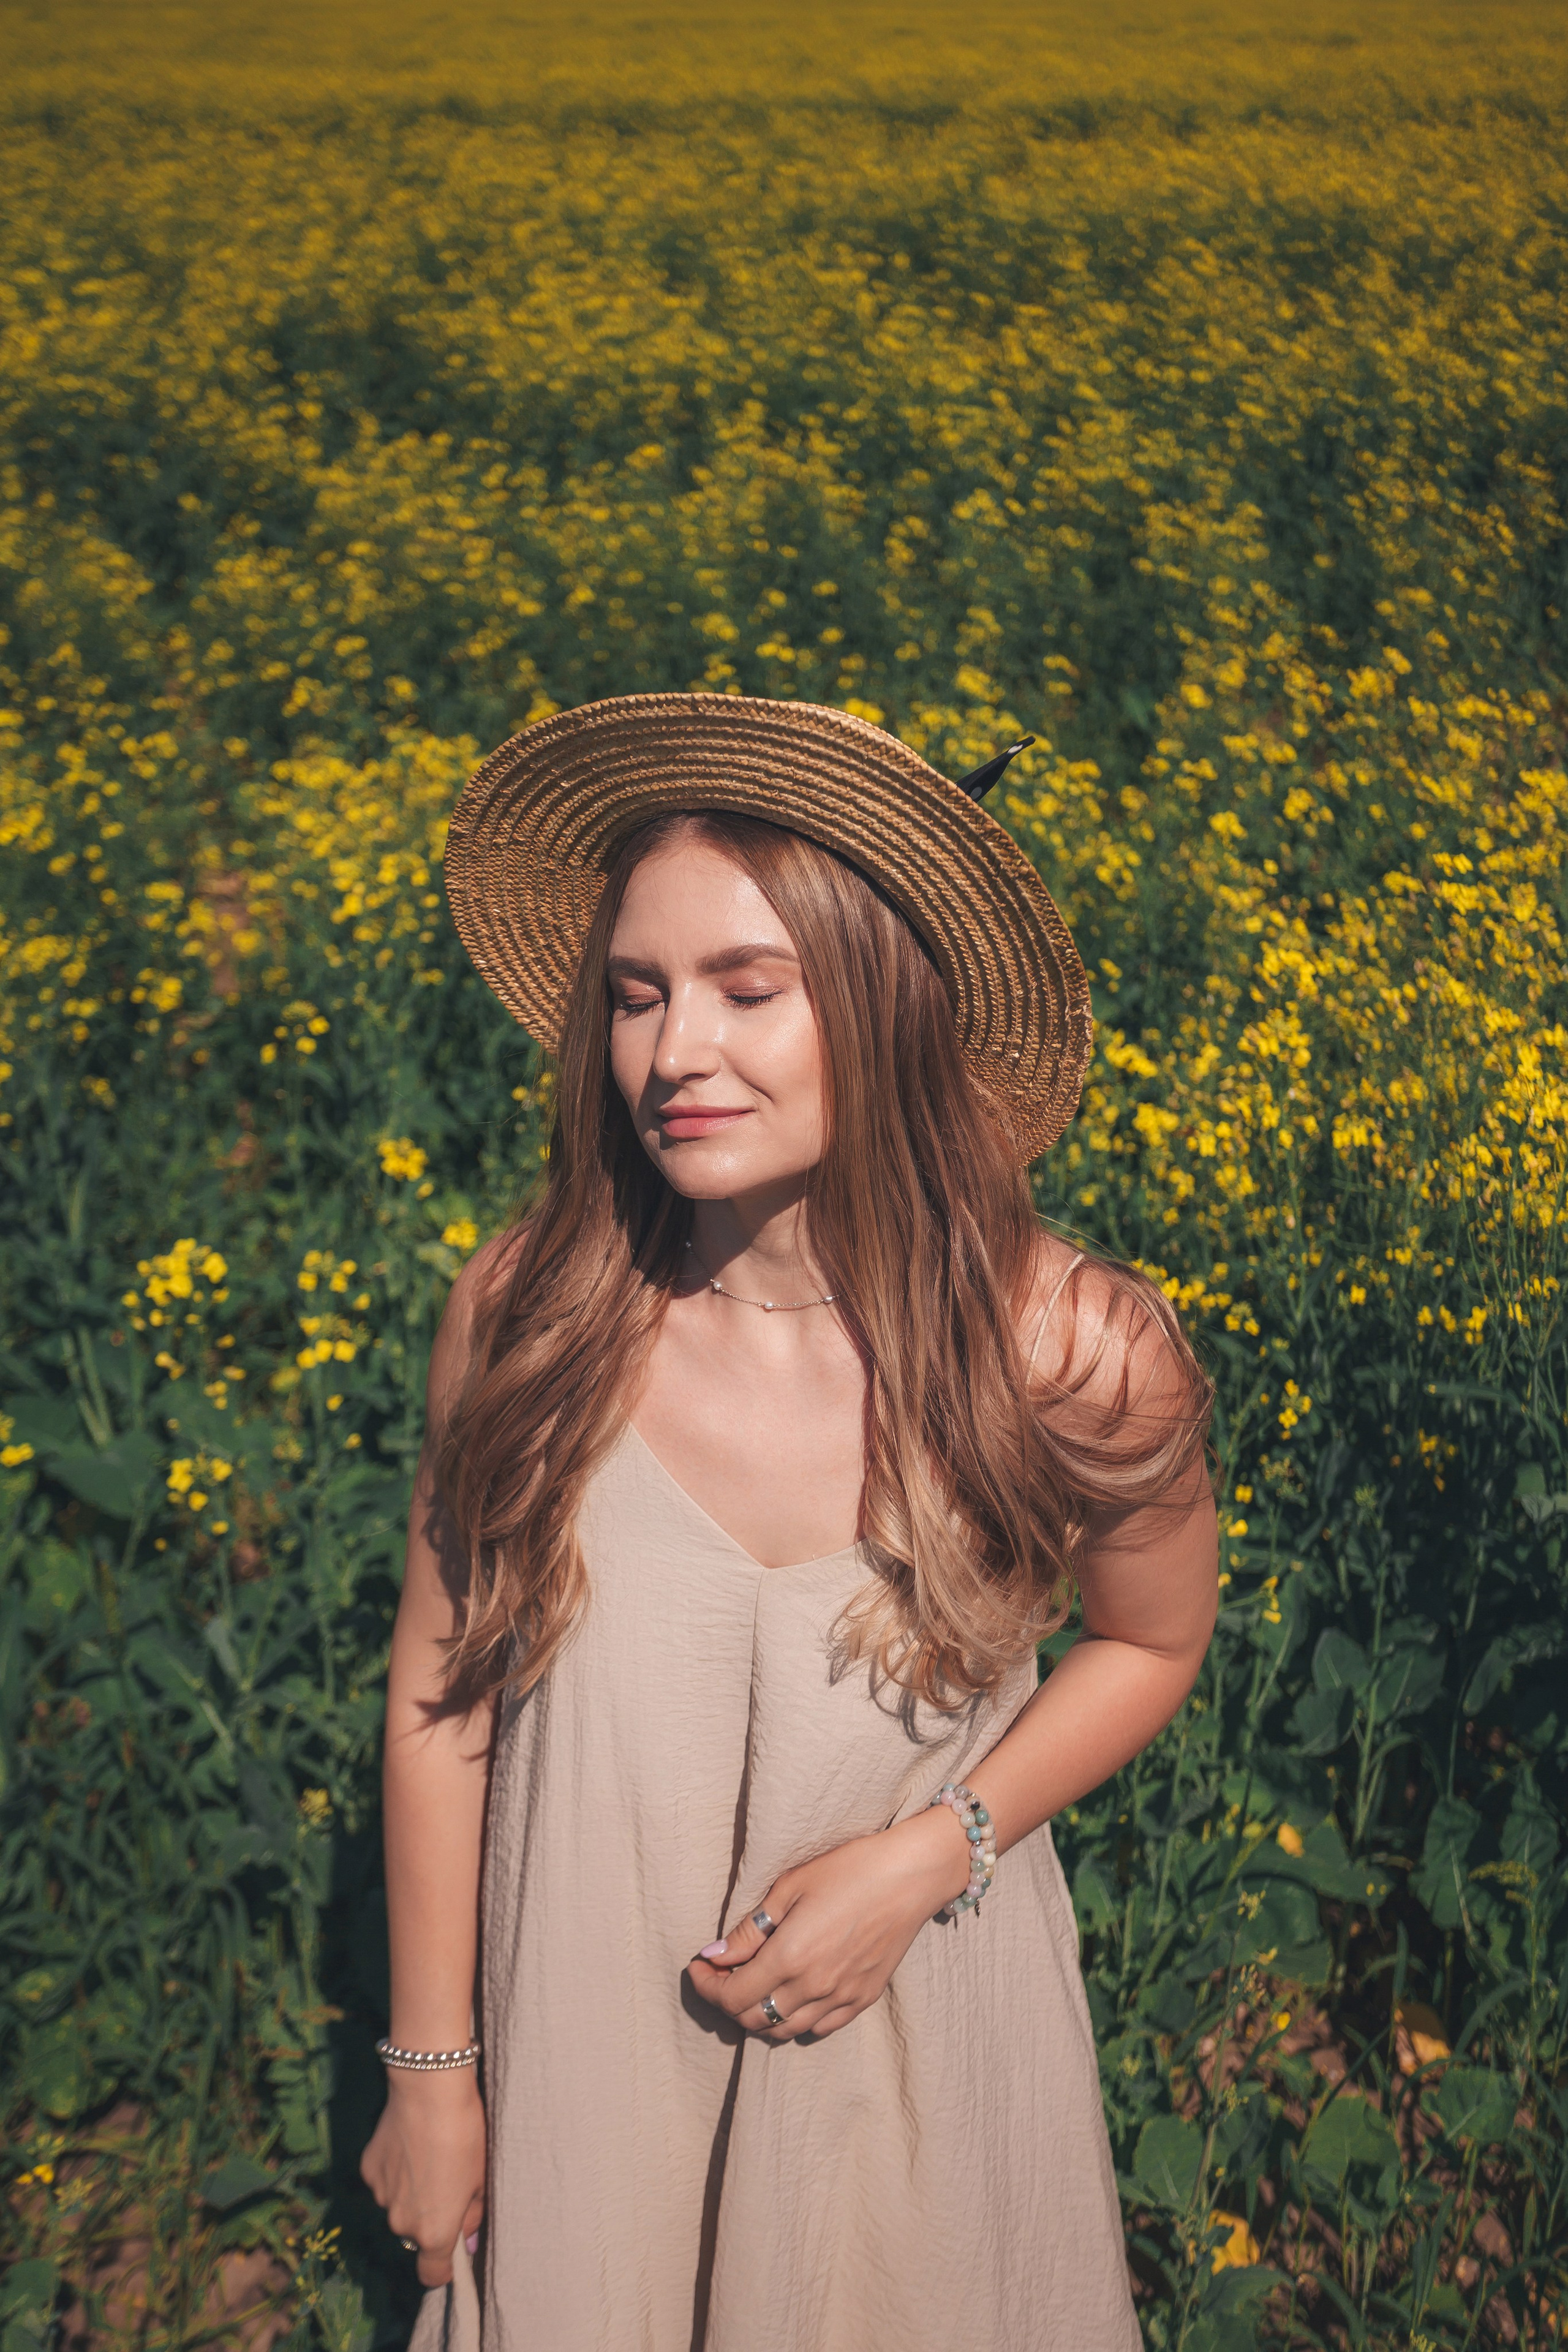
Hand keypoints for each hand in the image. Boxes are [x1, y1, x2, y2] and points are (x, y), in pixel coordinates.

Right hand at [360, 2068, 486, 2287]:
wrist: (429, 2091)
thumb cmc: (464, 2134)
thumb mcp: (480, 2178)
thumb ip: (472, 2215)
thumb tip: (466, 2239)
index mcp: (433, 2231)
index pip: (432, 2273)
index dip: (443, 2266)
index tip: (452, 2250)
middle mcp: (402, 2222)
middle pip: (415, 2232)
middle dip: (429, 2216)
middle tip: (446, 2180)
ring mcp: (381, 2196)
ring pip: (398, 2205)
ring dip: (410, 2192)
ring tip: (427, 2155)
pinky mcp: (368, 2169)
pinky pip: (384, 2180)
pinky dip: (394, 2170)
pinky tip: (408, 2143)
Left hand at [687, 1807, 970, 2040]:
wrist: (910, 1875)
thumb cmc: (849, 1870)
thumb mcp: (790, 1888)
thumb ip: (750, 1930)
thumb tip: (715, 1955)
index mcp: (790, 1957)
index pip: (732, 1996)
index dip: (707, 1987)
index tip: (698, 1968)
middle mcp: (814, 1986)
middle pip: (753, 2019)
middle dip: (727, 2001)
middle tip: (720, 1975)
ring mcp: (841, 1997)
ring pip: (784, 2030)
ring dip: (759, 2014)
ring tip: (752, 1986)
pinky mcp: (863, 1999)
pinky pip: (819, 2027)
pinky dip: (795, 2020)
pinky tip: (791, 1995)